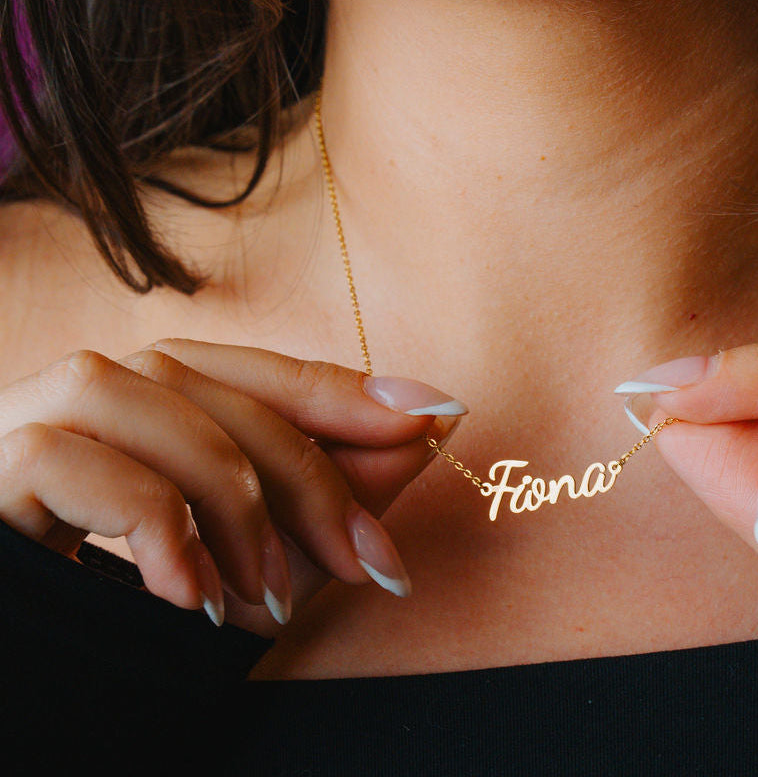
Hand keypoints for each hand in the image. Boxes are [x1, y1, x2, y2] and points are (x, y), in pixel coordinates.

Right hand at [0, 339, 465, 632]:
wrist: (21, 664)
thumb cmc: (123, 611)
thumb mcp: (247, 556)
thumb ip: (324, 494)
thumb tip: (423, 435)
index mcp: (148, 398)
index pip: (258, 371)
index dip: (348, 388)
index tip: (438, 414)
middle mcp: (89, 388)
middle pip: (216, 386)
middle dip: (312, 471)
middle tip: (373, 561)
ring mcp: (28, 415)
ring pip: (156, 403)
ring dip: (237, 504)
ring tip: (272, 601)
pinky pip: (76, 459)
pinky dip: (156, 527)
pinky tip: (191, 597)